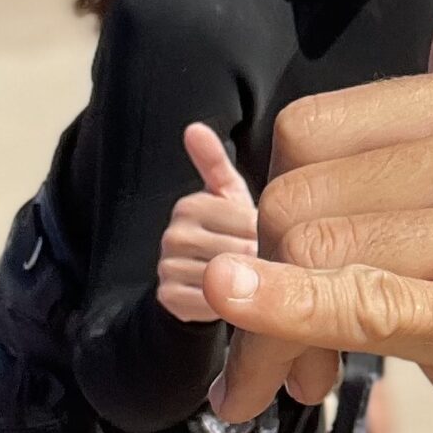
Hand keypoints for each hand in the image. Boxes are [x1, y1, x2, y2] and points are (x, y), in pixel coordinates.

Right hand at [155, 122, 258, 323]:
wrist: (207, 283)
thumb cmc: (229, 231)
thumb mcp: (229, 197)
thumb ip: (216, 163)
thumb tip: (193, 128)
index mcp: (189, 204)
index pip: (245, 221)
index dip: (265, 234)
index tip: (265, 238)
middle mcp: (171, 234)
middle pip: (238, 250)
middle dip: (258, 259)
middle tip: (262, 261)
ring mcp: (166, 267)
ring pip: (226, 278)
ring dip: (246, 282)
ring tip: (251, 278)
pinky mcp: (167, 299)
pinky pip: (210, 303)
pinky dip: (229, 304)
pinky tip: (234, 297)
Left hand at [202, 0, 432, 432]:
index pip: (311, 131)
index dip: (273, 208)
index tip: (280, 275)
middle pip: (303, 195)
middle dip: (263, 280)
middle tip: (279, 356)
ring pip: (317, 253)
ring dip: (269, 338)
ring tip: (289, 383)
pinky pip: (358, 301)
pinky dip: (282, 308)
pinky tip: (232, 302)